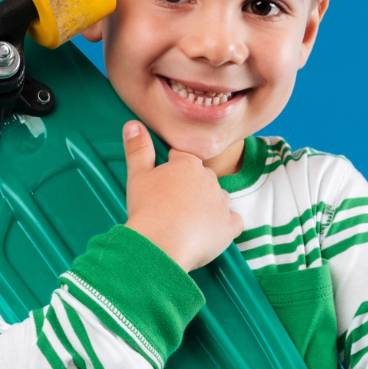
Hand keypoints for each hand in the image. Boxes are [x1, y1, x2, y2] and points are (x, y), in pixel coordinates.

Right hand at [122, 121, 242, 271]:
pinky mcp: (229, 226)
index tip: (162, 187)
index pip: (183, 159)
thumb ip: (138, 149)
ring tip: (187, 221)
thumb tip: (133, 124)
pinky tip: (211, 231)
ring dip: (208, 206)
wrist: (160, 244)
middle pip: (202, 178)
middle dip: (190, 188)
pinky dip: (225, 226)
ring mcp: (222, 203)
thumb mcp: (137, 175)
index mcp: (189, 164)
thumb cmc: (147, 209)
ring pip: (218, 198)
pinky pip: (234, 222)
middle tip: (170, 206)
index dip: (171, 172)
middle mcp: (210, 179)